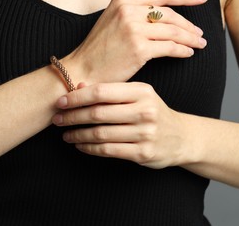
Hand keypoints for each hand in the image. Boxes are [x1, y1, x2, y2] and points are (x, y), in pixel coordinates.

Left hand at [52, 82, 195, 168]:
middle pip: (98, 113)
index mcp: (142, 91)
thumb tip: (79, 86)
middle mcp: (145, 111)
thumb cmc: (152, 111)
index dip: (77, 97)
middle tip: (56, 119)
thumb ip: (110, 90)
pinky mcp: (143, 153)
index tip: (60, 102)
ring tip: (65, 134)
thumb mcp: (137, 95)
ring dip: (77, 134)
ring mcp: (145, 133)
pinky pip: (108, 150)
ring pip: (101, 134)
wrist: (181, 137)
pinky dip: (89, 148)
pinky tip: (80, 145)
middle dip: (72, 117)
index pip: (101, 91)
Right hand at [62, 0, 207, 83]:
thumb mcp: (115, 17)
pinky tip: (188, 53)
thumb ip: (140, 4)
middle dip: (189, 24)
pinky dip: (182, 50)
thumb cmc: (99, 47)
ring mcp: (133, 29)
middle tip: (200, 33)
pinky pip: (170, 47)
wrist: (83, 69)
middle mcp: (128, 10)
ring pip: (173, 31)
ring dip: (190, 38)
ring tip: (199, 44)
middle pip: (170, 14)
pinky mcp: (139, 49)